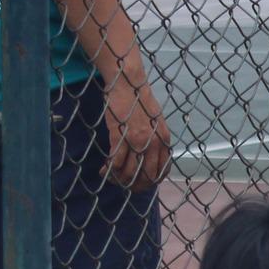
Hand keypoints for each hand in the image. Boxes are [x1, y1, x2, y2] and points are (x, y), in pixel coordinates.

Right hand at [103, 72, 170, 190]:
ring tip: (112, 179)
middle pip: (147, 176)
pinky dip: (109, 170)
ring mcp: (137, 140)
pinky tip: (104, 170)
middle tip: (125, 186)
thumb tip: (152, 154)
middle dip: (135, 186)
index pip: (162, 170)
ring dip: (120, 180)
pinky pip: (116, 161)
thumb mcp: (156, 121)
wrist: (129, 83)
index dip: (152, 181)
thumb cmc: (140, 100)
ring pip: (130, 172)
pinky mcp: (120, 136)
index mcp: (164, 140)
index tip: (142, 184)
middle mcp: (154, 143)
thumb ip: (156, 138)